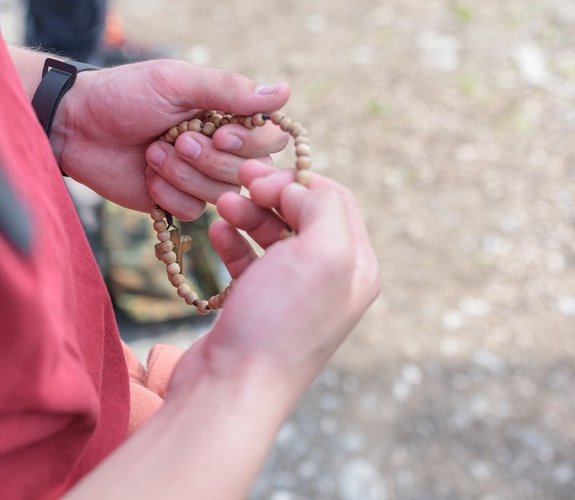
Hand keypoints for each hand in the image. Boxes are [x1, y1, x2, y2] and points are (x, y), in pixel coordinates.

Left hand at [51, 59, 290, 219]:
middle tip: (173, 139)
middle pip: (248, 172)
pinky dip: (168, 194)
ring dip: (182, 174)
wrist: (77, 127)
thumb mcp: (176, 82)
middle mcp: (220, 148)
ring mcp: (199, 177)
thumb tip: (283, 92)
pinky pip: (193, 211)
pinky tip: (147, 175)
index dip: (250, 144)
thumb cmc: (124, 95)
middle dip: (208, 159)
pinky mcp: (176, 201)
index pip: (270, 140)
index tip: (218, 133)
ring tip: (152, 152)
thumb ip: (229, 90)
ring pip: (221, 194)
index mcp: (227, 116)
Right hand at [170, 161, 380, 400]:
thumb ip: (322, 207)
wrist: (233, 388)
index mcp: (358, 267)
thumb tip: (296, 190)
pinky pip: (251, 262)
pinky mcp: (260, 308)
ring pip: (275, 237)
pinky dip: (235, 242)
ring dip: (249, 214)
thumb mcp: (320, 252)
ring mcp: (294, 296)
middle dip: (270, 195)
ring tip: (222, 206)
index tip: (259, 175)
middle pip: (303, 216)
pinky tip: (216, 233)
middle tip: (236, 184)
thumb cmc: (279, 322)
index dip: (298, 179)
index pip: (336, 200)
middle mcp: (331, 281)